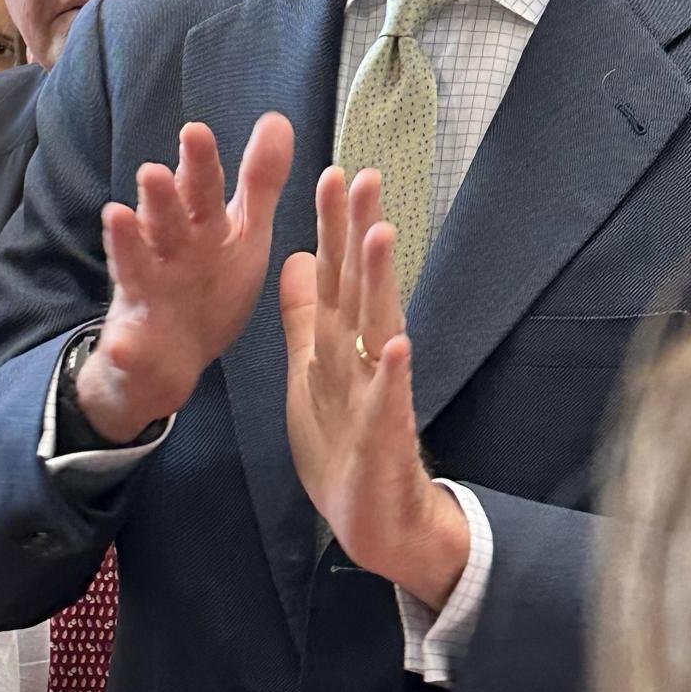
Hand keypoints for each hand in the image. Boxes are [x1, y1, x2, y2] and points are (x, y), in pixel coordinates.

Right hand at [74, 114, 293, 443]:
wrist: (168, 359)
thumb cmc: (207, 283)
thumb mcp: (241, 234)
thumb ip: (258, 182)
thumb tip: (277, 119)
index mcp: (197, 228)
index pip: (199, 190)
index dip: (198, 164)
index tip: (196, 132)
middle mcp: (166, 253)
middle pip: (164, 221)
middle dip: (160, 199)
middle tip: (155, 172)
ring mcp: (145, 296)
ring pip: (134, 267)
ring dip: (126, 245)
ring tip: (117, 217)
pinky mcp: (133, 345)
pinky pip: (126, 349)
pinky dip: (122, 348)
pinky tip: (121, 345)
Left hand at [278, 166, 469, 610]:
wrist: (373, 517)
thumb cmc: (342, 440)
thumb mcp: (310, 368)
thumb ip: (304, 314)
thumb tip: (294, 256)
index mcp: (338, 341)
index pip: (335, 273)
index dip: (333, 227)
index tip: (332, 174)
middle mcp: (361, 356)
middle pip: (359, 286)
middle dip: (359, 232)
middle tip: (364, 176)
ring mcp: (376, 392)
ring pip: (376, 328)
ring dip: (379, 283)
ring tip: (380, 235)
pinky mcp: (384, 434)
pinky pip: (387, 400)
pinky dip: (390, 373)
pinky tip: (397, 344)